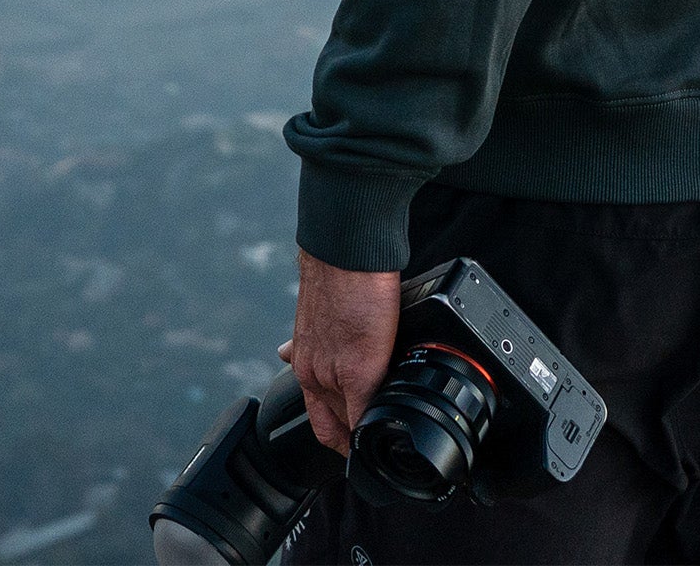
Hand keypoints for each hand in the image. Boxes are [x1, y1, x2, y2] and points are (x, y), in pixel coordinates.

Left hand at [277, 249, 400, 455]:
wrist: (348, 248)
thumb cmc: (343, 271)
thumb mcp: (323, 312)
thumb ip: (324, 336)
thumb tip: (307, 347)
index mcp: (306, 359)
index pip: (317, 414)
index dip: (336, 433)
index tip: (351, 442)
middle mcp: (312, 372)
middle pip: (331, 426)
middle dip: (350, 441)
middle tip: (369, 452)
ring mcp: (333, 375)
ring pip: (347, 426)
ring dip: (364, 437)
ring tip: (383, 444)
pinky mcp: (359, 371)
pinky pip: (367, 418)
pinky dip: (379, 431)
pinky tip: (393, 435)